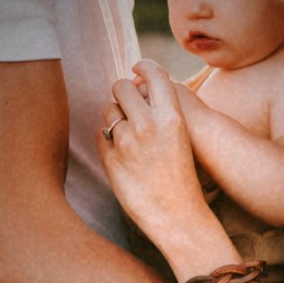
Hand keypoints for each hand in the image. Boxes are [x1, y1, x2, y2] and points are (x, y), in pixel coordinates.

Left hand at [99, 60, 212, 241]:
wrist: (178, 215)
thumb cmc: (182, 175)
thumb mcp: (181, 136)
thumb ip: (161, 110)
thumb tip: (136, 83)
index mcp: (171, 117)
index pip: (154, 74)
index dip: (144, 67)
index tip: (137, 68)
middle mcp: (147, 126)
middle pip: (121, 86)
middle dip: (122, 92)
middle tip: (127, 103)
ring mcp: (126, 142)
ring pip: (108, 110)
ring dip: (114, 117)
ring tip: (128, 134)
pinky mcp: (110, 159)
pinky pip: (101, 136)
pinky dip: (109, 141)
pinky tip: (124, 155)